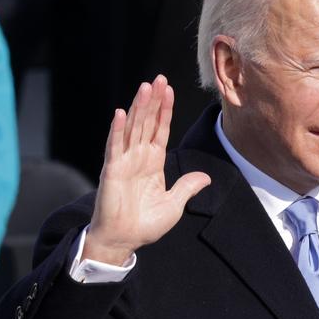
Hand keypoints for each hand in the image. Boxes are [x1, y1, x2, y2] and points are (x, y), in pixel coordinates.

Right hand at [84, 75, 210, 264]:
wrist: (125, 240)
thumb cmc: (146, 224)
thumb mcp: (175, 205)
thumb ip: (187, 187)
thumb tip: (206, 178)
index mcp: (153, 163)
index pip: (160, 130)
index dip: (165, 110)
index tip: (169, 90)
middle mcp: (138, 158)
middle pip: (147, 123)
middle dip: (154, 101)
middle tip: (159, 78)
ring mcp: (124, 162)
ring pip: (133, 128)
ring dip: (138, 107)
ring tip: (145, 87)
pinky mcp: (112, 170)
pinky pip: (115, 147)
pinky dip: (117, 130)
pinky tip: (121, 113)